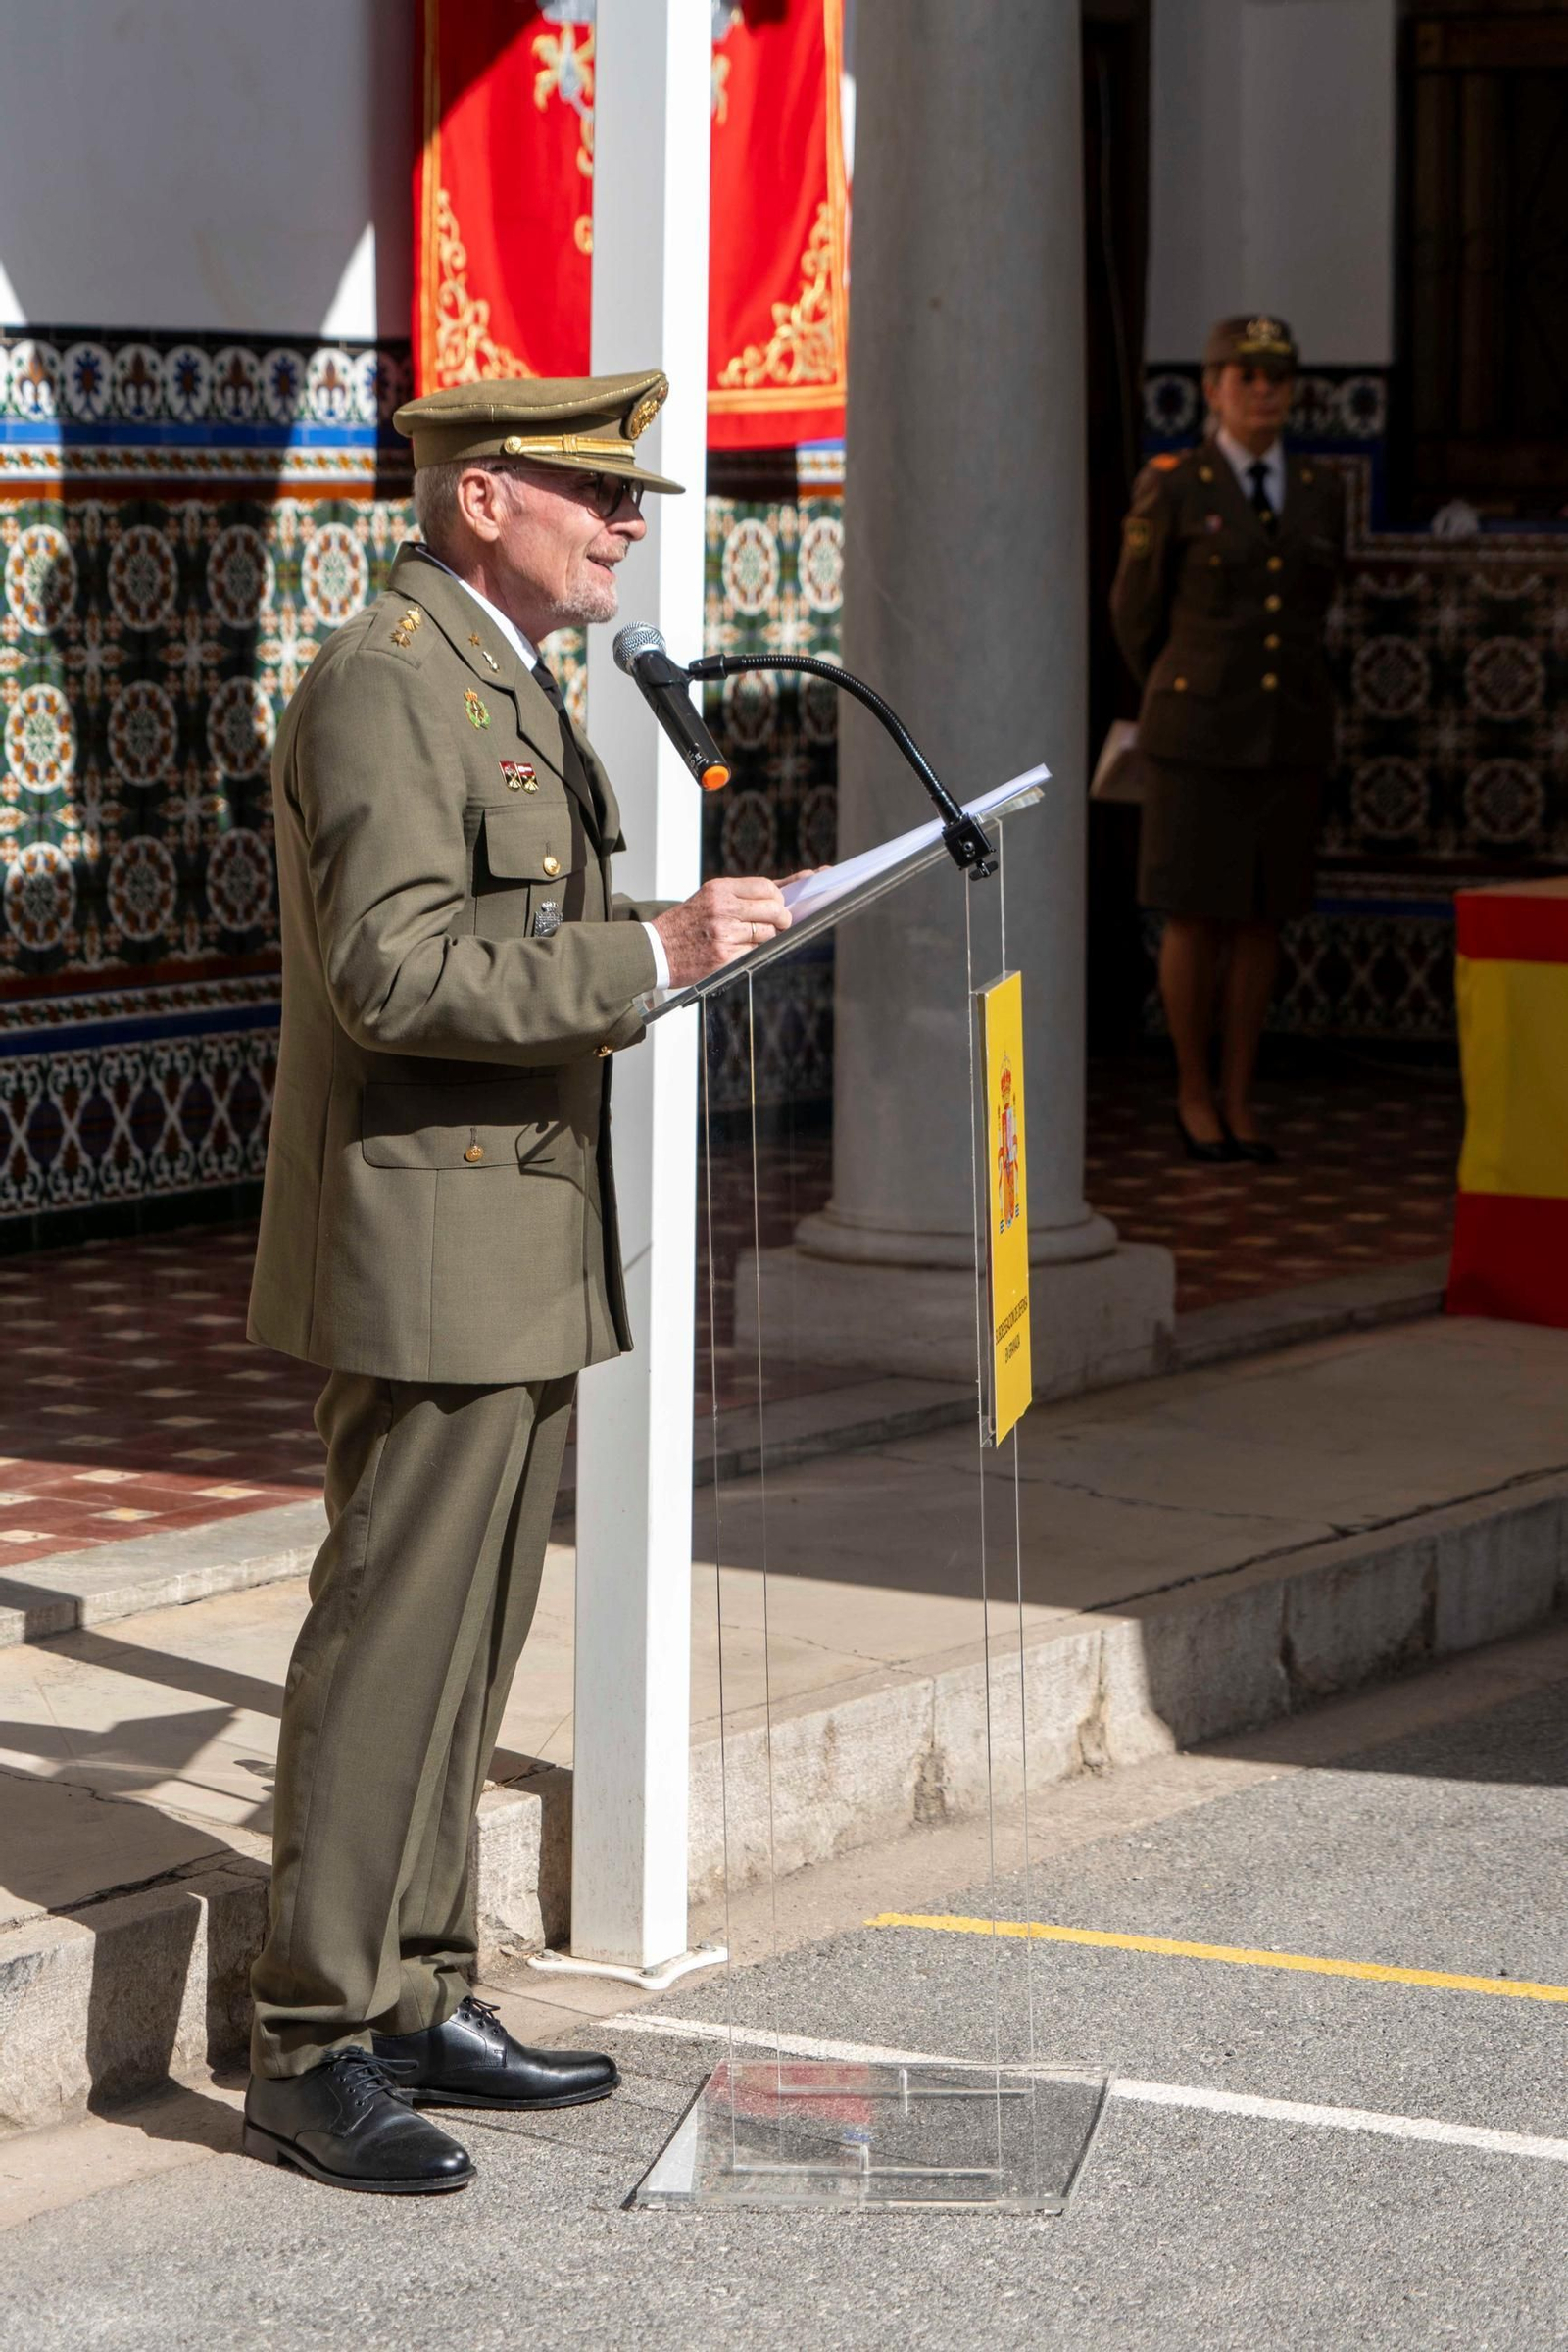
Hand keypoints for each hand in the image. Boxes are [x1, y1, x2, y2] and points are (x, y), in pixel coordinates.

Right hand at [652, 875, 791, 986]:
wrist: (657, 949)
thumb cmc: (688, 922)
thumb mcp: (711, 897)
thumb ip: (747, 893)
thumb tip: (795, 882)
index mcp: (720, 889)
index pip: (767, 887)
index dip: (779, 899)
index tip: (778, 906)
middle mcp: (722, 908)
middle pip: (774, 910)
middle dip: (782, 919)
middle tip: (778, 924)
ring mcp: (724, 933)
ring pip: (768, 933)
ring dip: (767, 938)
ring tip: (750, 938)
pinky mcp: (725, 957)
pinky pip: (756, 953)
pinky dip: (753, 953)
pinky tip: (738, 950)